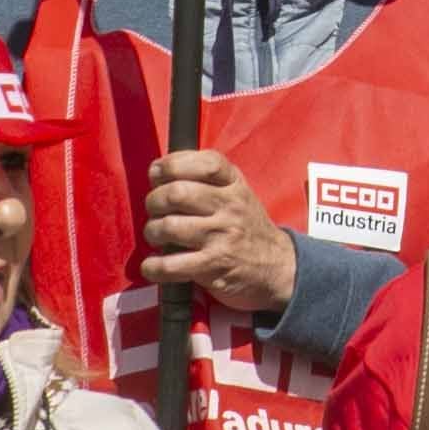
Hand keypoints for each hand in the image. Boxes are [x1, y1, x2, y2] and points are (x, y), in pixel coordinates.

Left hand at [136, 150, 298, 312]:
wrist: (276, 265)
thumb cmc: (245, 224)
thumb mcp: (237, 192)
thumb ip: (205, 178)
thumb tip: (157, 171)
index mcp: (234, 184)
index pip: (205, 163)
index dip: (173, 164)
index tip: (156, 173)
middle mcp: (230, 207)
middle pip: (177, 193)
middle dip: (154, 201)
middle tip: (155, 210)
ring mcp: (221, 237)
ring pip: (169, 227)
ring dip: (152, 232)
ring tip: (157, 236)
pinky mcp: (213, 266)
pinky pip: (171, 265)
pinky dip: (153, 266)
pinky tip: (153, 265)